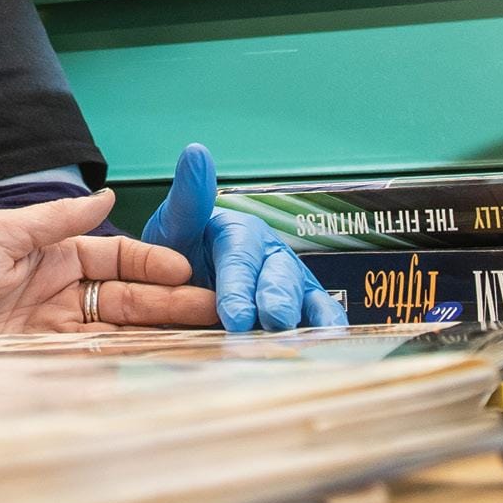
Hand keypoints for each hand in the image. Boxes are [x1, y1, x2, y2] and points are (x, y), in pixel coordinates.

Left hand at [0, 192, 213, 342]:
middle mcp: (62, 291)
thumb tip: (106, 195)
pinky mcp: (41, 359)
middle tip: (216, 311)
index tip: (187, 272)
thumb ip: (56, 219)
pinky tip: (151, 365)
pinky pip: (89, 360)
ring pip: (118, 330)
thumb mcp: (0, 233)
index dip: (154, 265)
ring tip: (200, 339)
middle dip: (171, 304)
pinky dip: (121, 363)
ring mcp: (54, 328)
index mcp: (56, 253)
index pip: (118, 258)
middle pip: (128, 298)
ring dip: (157, 334)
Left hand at [143, 143, 348, 332]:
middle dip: (275, 300)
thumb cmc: (180, 256)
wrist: (184, 290)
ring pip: (304, 297)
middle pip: (279, 276)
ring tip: (300, 345)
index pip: (241, 255)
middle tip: (272, 323)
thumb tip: (197, 151)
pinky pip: (320, 318)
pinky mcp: (303, 309)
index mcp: (241, 232)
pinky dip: (325, 333)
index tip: (234, 314)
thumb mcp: (175, 227)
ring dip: (304, 321)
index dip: (239, 284)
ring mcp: (291, 282)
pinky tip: (327, 351)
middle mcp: (272, 254)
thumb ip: (189, 198)